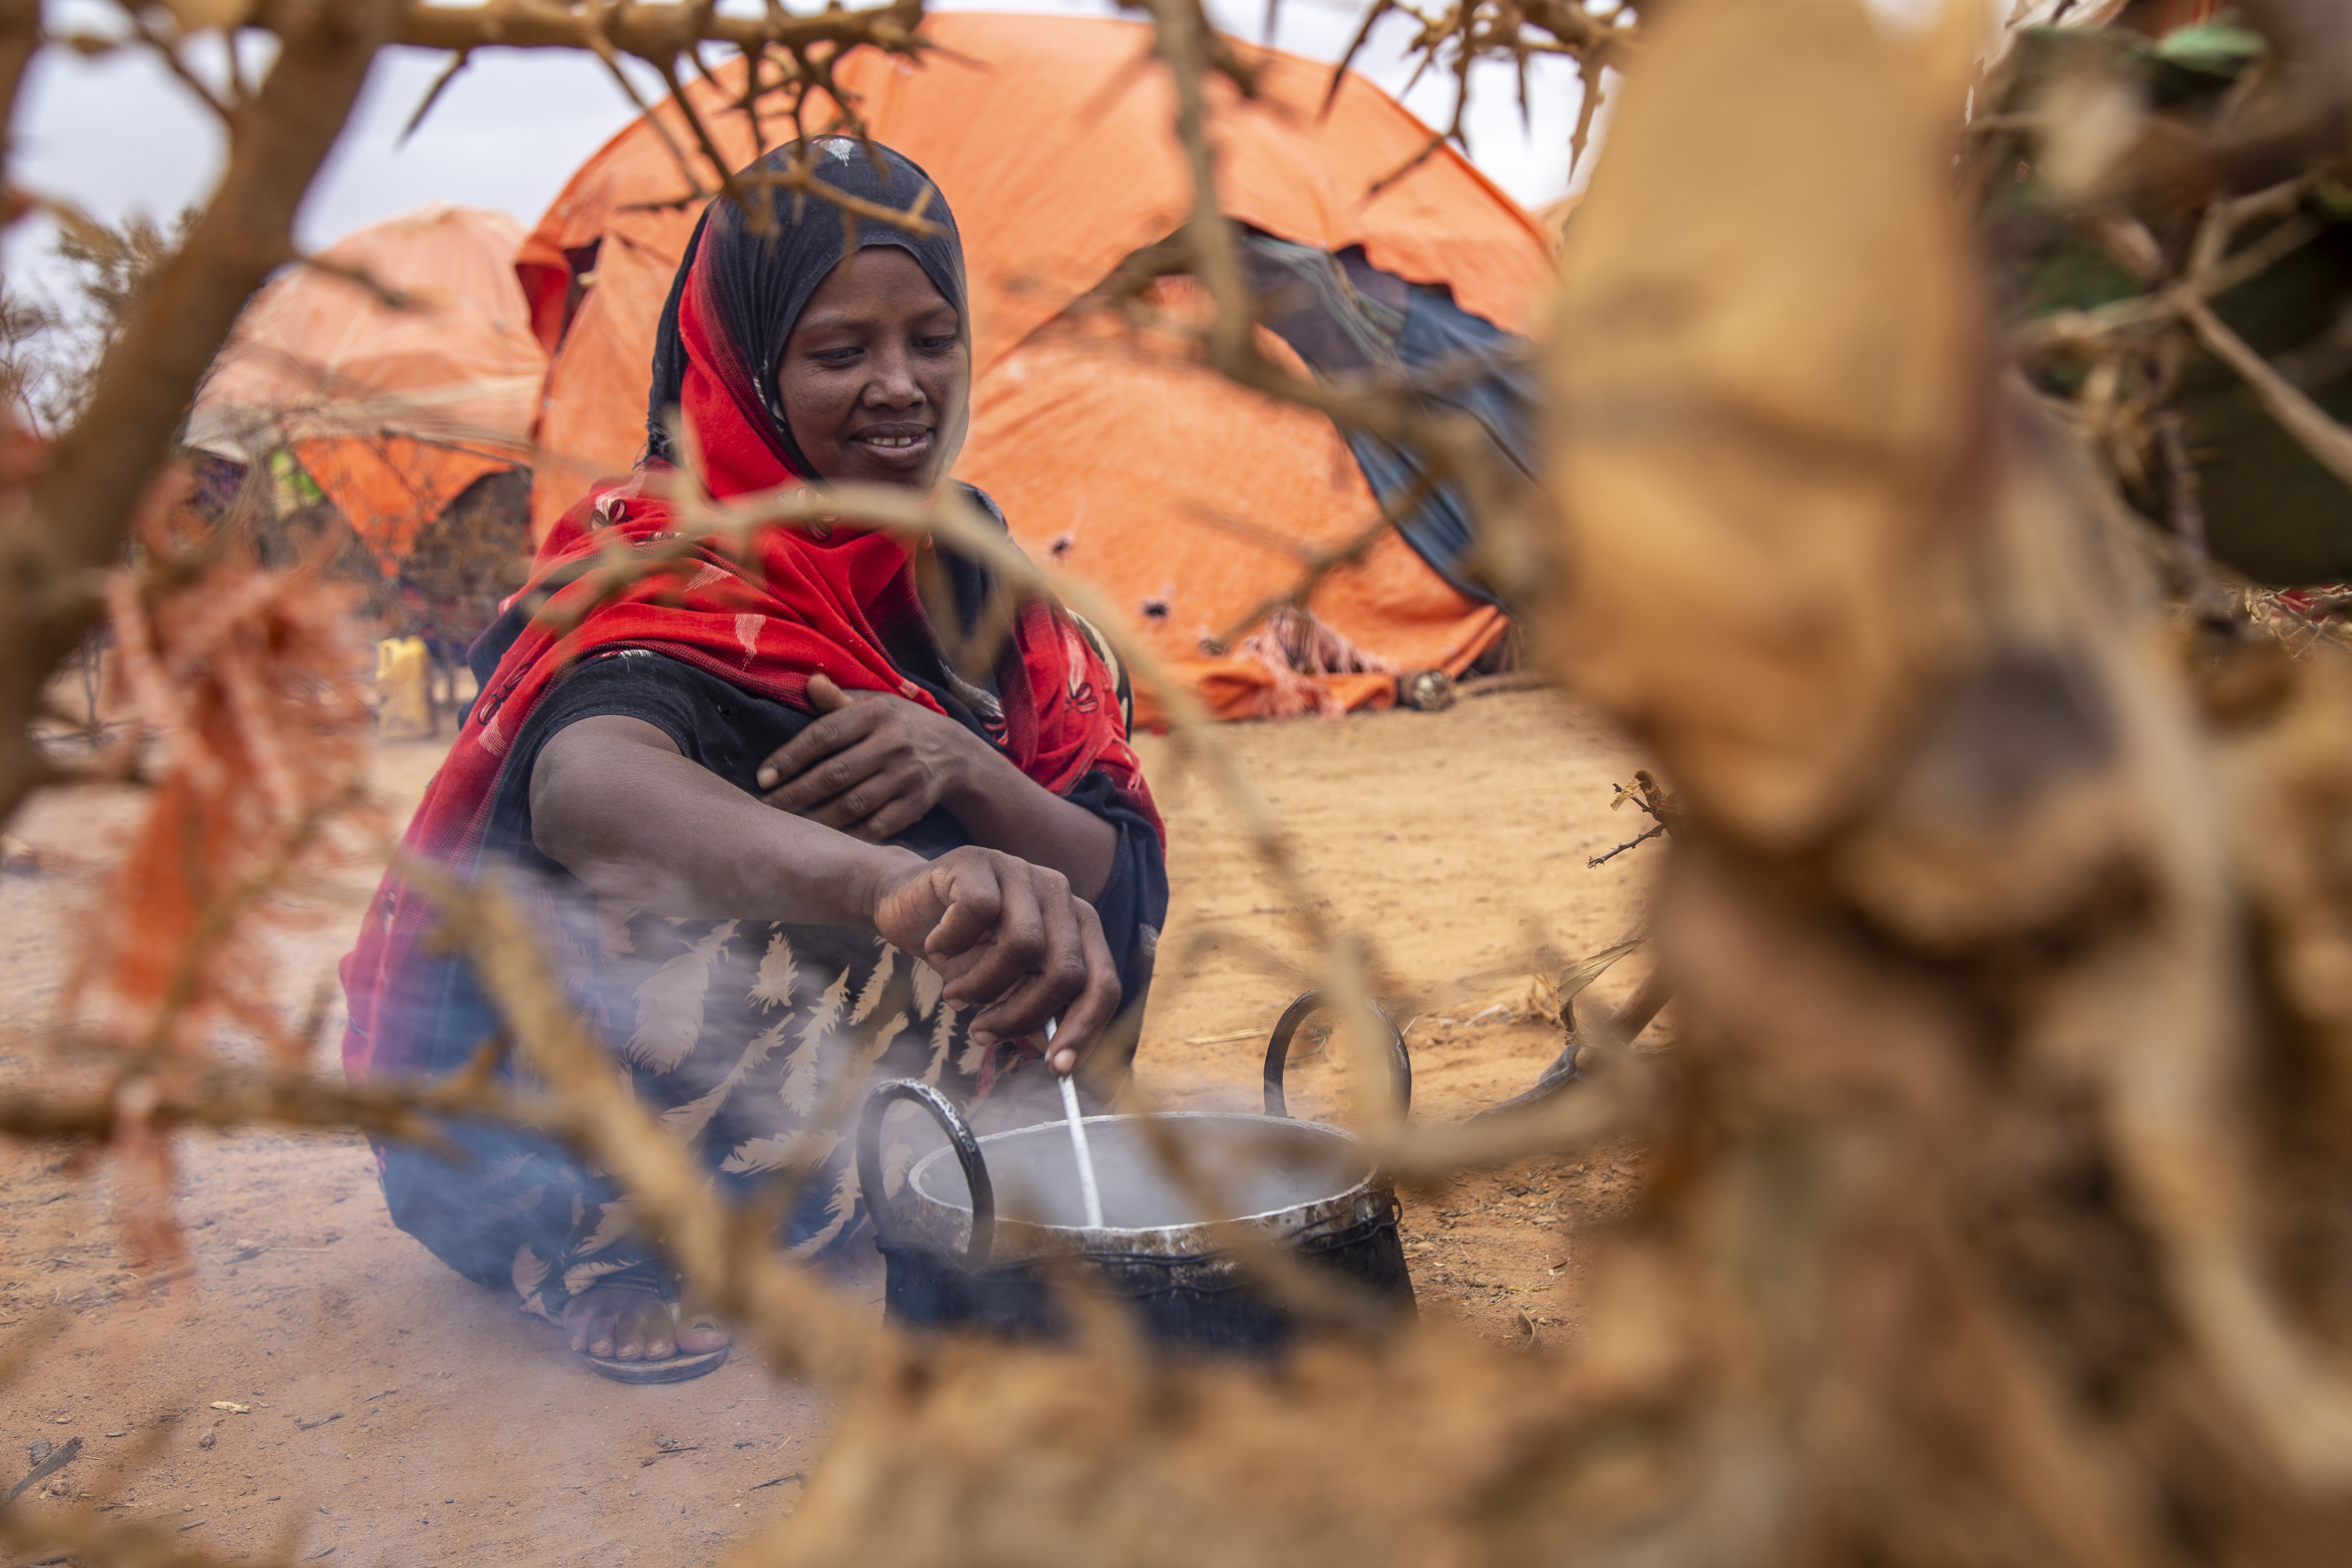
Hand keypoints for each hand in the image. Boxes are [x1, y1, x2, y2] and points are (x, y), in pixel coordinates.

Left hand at [755, 674, 984, 841]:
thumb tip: (810, 682)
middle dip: (795, 794)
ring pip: (854, 804)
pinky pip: (878, 826)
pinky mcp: (917, 804)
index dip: (791, 756)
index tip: (763, 777)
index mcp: (878, 713)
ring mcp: (908, 776)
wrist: (957, 753)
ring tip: (788, 826)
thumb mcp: (876, 704)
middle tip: (765, 808)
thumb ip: (840, 699)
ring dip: (816, 819)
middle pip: (836, 774)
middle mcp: (894, 743)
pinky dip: (850, 835)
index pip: (825, 734)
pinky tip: (825, 841)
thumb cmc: (900, 726)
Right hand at [863, 845, 1117, 1072]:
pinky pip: (977, 910)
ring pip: (1023, 945)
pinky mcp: (979, 861)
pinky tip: (936, 946)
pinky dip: (951, 942)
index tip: (1055, 1068)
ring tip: (955, 994)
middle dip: (1022, 1015)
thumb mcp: (1004, 987)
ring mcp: (1021, 871)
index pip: (1103, 982)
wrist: (907, 904)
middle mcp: (1059, 894)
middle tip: (981, 1032)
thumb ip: (1034, 1011)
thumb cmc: (963, 950)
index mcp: (1077, 925)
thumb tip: (1057, 1056)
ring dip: (982, 985)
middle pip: (1066, 970)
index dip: (1084, 1029)